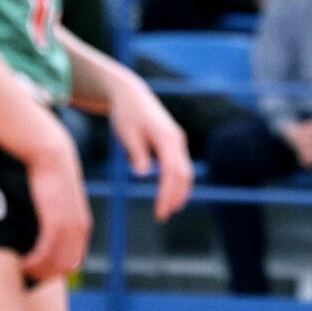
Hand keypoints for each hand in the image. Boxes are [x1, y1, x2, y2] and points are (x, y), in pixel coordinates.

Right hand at [21, 128, 92, 281]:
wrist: (53, 157)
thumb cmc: (50, 179)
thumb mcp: (59, 203)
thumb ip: (57, 220)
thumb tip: (44, 237)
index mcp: (83, 228)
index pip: (72, 263)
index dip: (53, 272)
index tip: (34, 272)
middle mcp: (80, 231)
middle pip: (64, 269)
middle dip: (43, 276)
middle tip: (24, 275)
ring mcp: (70, 229)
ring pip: (54, 265)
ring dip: (36, 272)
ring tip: (19, 269)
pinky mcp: (56, 223)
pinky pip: (44, 254)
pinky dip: (32, 263)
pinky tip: (20, 262)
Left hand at [108, 69, 192, 221]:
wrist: (131, 94)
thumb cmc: (126, 114)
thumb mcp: (127, 133)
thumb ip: (137, 153)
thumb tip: (142, 174)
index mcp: (166, 138)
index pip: (171, 173)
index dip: (166, 195)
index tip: (159, 212)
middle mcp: (176, 139)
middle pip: (183, 174)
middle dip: (175, 197)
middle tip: (162, 216)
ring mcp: (177, 140)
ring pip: (185, 171)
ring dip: (179, 191)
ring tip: (168, 210)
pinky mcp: (173, 141)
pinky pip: (181, 165)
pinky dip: (178, 181)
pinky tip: (170, 194)